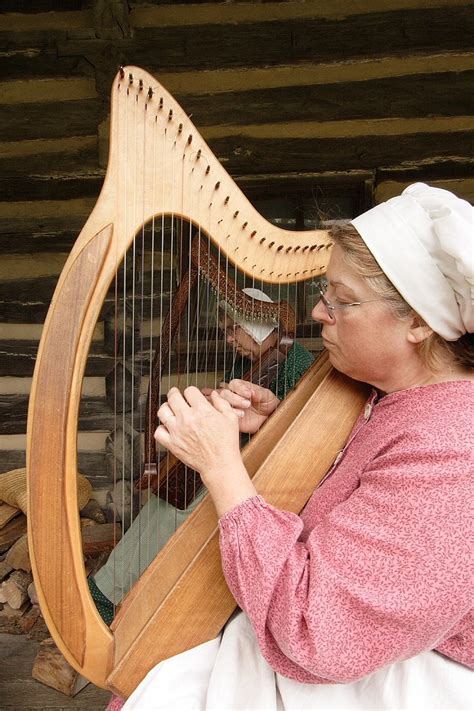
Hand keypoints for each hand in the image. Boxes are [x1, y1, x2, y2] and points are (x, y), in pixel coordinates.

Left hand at [155, 386, 256, 515]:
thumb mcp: (231, 418)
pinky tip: (167, 427)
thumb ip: (221, 403)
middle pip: (173, 397)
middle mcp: (187, 418)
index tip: (192, 394)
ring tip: (169, 408)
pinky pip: (158, 432)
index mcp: (202, 410)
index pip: (189, 391)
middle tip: (175, 394)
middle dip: (174, 393)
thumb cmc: (227, 443)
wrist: (220, 464)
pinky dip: (161, 428)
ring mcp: (178, 431)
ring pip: (162, 411)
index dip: (191, 391)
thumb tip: (214, 394)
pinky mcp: (172, 444)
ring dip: (166, 407)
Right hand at [216, 380, 279, 433]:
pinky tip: (238, 417)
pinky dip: (227, 416)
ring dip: (229, 407)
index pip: (234, 383)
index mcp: (242, 388)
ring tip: (242, 413)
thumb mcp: (267, 395)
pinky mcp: (229, 417)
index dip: (239, 388)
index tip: (248, 394)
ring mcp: (230, 406)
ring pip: (219, 403)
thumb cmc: (268, 404)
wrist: (269, 419)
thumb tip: (250, 390)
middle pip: (224, 392)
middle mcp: (234, 396)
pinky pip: (221, 415)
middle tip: (247, 404)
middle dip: (234, 398)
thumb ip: (258, 392)